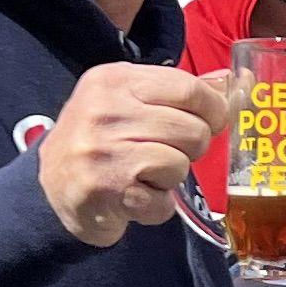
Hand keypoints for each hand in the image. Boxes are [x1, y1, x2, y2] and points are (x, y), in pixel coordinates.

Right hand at [38, 61, 237, 247]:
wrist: (51, 189)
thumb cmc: (102, 141)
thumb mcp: (130, 101)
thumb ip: (180, 91)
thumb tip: (234, 79)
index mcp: (114, 80)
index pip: (189, 89)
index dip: (213, 111)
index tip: (211, 122)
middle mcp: (105, 110)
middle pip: (194, 131)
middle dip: (191, 149)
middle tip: (167, 154)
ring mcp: (104, 150)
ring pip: (181, 165)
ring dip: (171, 179)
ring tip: (144, 174)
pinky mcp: (107, 189)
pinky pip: (163, 202)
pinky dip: (156, 207)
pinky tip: (134, 197)